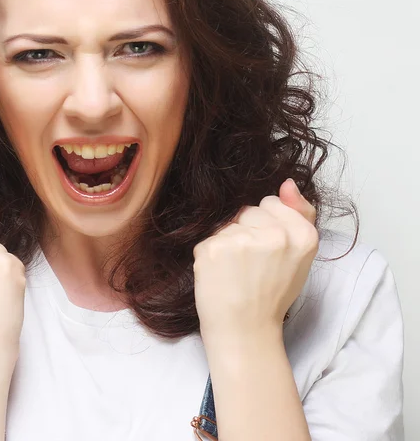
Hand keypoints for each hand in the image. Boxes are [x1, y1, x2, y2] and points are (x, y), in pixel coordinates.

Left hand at [193, 178, 317, 342]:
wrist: (245, 330)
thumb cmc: (271, 293)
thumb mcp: (299, 255)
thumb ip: (299, 213)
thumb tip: (288, 182)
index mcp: (303, 235)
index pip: (271, 203)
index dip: (267, 226)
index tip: (270, 253)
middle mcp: (275, 235)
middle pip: (248, 210)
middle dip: (246, 231)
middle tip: (253, 265)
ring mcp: (242, 240)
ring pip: (227, 223)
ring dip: (228, 241)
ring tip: (237, 270)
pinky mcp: (213, 248)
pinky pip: (209, 236)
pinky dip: (211, 253)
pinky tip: (221, 274)